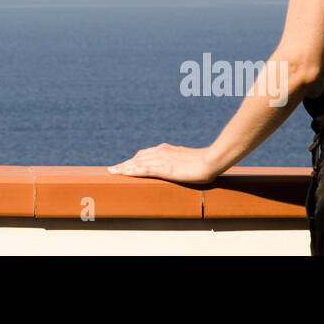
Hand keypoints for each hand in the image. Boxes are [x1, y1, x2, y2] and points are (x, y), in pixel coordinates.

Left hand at [107, 144, 222, 184]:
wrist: (211, 160)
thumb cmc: (203, 162)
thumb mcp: (186, 160)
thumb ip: (178, 162)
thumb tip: (175, 168)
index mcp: (165, 149)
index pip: (144, 154)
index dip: (133, 160)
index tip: (124, 164)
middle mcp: (160, 152)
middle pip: (137, 158)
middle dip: (124, 164)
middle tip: (112, 169)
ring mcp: (161, 159)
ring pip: (137, 163)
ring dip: (124, 167)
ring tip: (112, 172)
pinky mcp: (164, 168)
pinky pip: (144, 169)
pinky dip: (132, 171)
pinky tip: (123, 173)